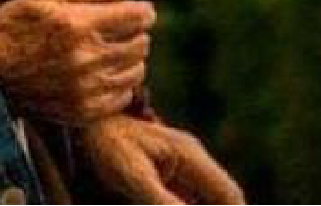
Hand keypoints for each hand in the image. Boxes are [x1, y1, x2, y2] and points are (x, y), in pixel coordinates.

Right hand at [0, 0, 154, 123]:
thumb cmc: (16, 25)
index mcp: (76, 24)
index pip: (135, 17)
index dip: (144, 12)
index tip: (141, 11)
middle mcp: (84, 58)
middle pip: (139, 45)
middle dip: (137, 33)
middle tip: (124, 29)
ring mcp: (83, 89)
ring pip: (135, 72)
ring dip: (132, 59)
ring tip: (114, 51)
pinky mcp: (80, 112)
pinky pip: (121, 98)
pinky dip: (121, 84)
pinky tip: (104, 74)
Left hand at [79, 115, 245, 204]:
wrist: (92, 123)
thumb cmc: (110, 146)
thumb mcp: (133, 176)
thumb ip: (162, 200)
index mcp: (189, 156)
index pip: (228, 193)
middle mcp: (193, 158)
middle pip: (225, 196)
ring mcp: (185, 163)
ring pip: (211, 196)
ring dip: (212, 205)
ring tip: (183, 204)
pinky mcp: (173, 171)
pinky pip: (194, 196)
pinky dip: (195, 203)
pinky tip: (181, 203)